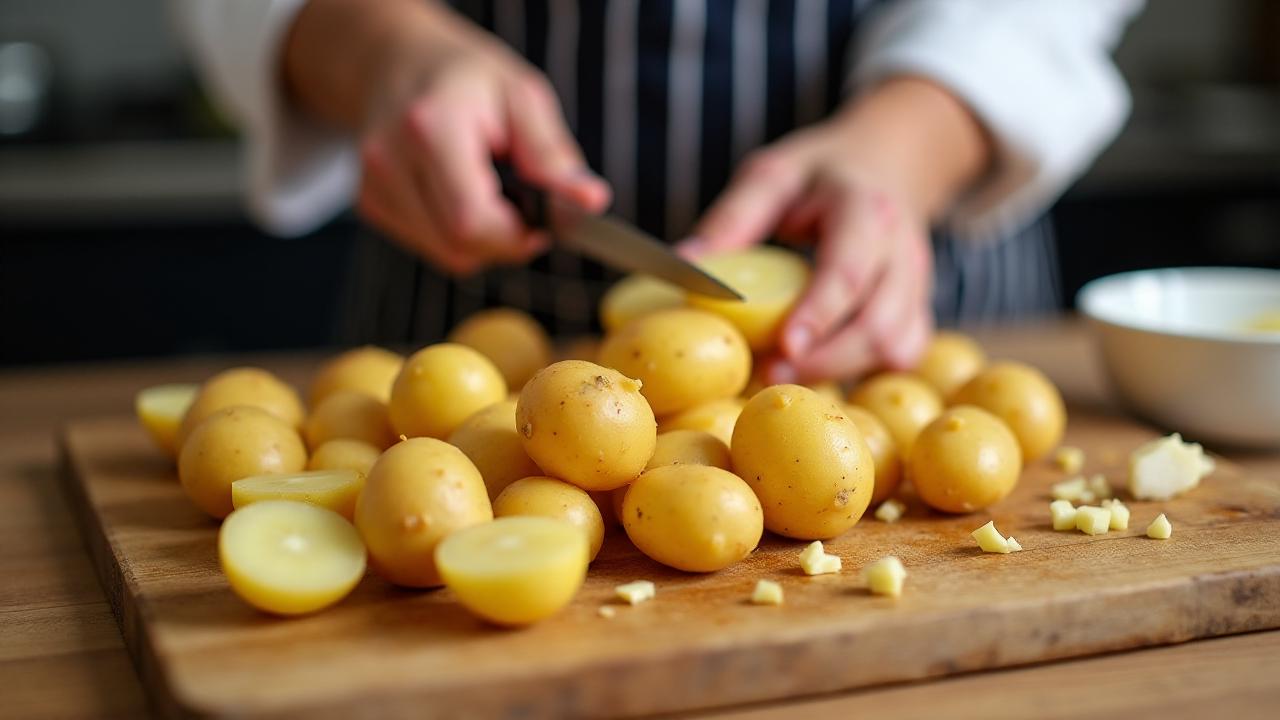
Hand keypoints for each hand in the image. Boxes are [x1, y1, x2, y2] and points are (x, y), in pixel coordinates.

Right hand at [286, 0, 609, 273]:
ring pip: (446, 255)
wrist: (397, 60)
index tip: (541, 223)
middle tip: (524, 207)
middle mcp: (391, 160)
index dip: (515, 236)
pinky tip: (461, 195)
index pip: (471, 220)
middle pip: (459, 245)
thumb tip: (591, 201)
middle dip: (505, 240)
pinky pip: (430, 247)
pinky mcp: (371, 204)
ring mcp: (375, 186)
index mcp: (432, 127)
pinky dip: (457, 234)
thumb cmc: (467, 78)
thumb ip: (554, 156)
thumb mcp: (523, 98)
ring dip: (484, 240)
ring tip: (492, 192)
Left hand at [680, 77, 989, 382]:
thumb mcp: (772, 175)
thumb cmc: (819, 175)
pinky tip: (821, 370)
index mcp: (865, 208)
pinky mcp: (917, 308)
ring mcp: (916, 283)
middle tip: (769, 373)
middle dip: (825, 358)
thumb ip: (732, 218)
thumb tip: (683, 264)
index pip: (849, 269)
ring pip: (895, 345)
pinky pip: (904, 353)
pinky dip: (864, 371)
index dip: (819, 312)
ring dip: (841, 371)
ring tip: (784, 375)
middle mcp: (900, 248)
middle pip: (877, 321)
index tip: (785, 346)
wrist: (886, 164)